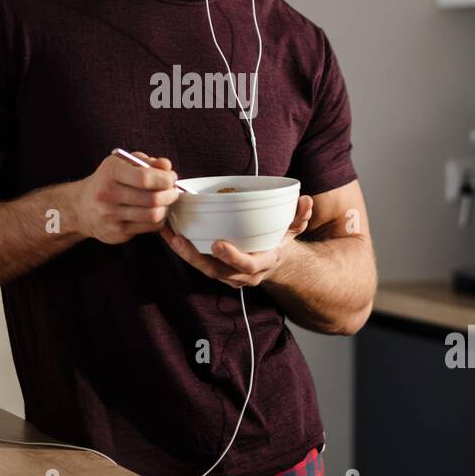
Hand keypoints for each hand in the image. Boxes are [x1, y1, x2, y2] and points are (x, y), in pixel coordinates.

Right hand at [73, 151, 179, 244]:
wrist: (81, 207)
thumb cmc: (108, 181)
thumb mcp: (123, 163)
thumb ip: (147, 162)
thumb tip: (167, 166)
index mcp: (111, 172)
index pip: (145, 178)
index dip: (165, 179)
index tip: (171, 178)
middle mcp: (108, 194)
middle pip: (152, 198)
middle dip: (170, 194)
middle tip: (173, 191)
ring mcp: (111, 216)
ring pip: (153, 215)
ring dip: (166, 208)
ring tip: (165, 202)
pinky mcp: (116, 232)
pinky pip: (148, 227)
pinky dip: (158, 220)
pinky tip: (155, 212)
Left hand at [159, 195, 313, 288]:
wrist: (275, 263)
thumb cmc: (280, 241)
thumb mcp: (293, 229)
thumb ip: (299, 216)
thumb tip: (306, 200)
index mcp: (261, 264)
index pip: (246, 265)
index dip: (232, 257)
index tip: (218, 243)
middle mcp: (242, 275)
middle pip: (216, 271)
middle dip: (196, 257)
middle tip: (179, 240)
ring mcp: (227, 275)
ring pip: (202, 268)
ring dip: (183, 253)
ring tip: (168, 235)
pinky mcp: (215, 270)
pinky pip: (197, 263)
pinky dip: (182, 250)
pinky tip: (168, 234)